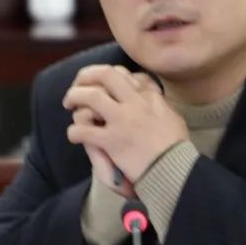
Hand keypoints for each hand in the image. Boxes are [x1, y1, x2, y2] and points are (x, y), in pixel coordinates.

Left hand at [63, 65, 188, 182]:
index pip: (125, 74)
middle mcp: (134, 103)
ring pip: (90, 97)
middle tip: (78, 84)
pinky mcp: (111, 141)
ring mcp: (121, 121)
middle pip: (106, 75)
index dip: (110, 76)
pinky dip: (74, 131)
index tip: (103, 84)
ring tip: (69, 104)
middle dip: (87, 76)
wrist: (174, 169)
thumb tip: (151, 96)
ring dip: (75, 97)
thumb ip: (159, 103)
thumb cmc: (176, 147)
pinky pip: (84, 130)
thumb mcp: (173, 117)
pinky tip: (75, 135)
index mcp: (150, 97)